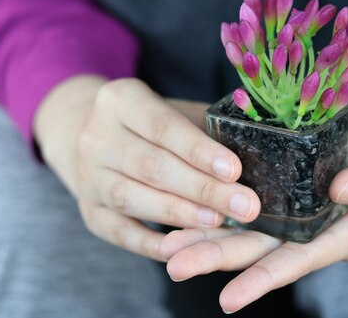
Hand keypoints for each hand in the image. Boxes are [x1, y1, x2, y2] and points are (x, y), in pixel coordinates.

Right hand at [34, 76, 260, 260]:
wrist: (88, 132)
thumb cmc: (151, 122)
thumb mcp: (174, 109)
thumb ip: (207, 126)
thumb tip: (259, 148)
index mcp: (121, 100)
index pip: (163, 126)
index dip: (199, 150)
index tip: (234, 170)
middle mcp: (96, 137)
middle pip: (152, 166)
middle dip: (202, 189)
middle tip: (244, 206)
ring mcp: (88, 177)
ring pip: (133, 198)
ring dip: (180, 214)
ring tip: (220, 223)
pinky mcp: (89, 212)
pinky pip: (121, 232)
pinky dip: (154, 244)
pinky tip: (186, 247)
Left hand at [160, 128, 347, 312]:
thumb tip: (342, 190)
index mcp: (341, 235)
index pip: (300, 260)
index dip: (266, 278)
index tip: (230, 297)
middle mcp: (308, 230)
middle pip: (259, 249)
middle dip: (218, 258)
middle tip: (176, 265)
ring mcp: (290, 211)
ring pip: (244, 228)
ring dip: (206, 237)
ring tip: (168, 246)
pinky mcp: (278, 186)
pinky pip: (243, 198)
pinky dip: (214, 205)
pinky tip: (183, 208)